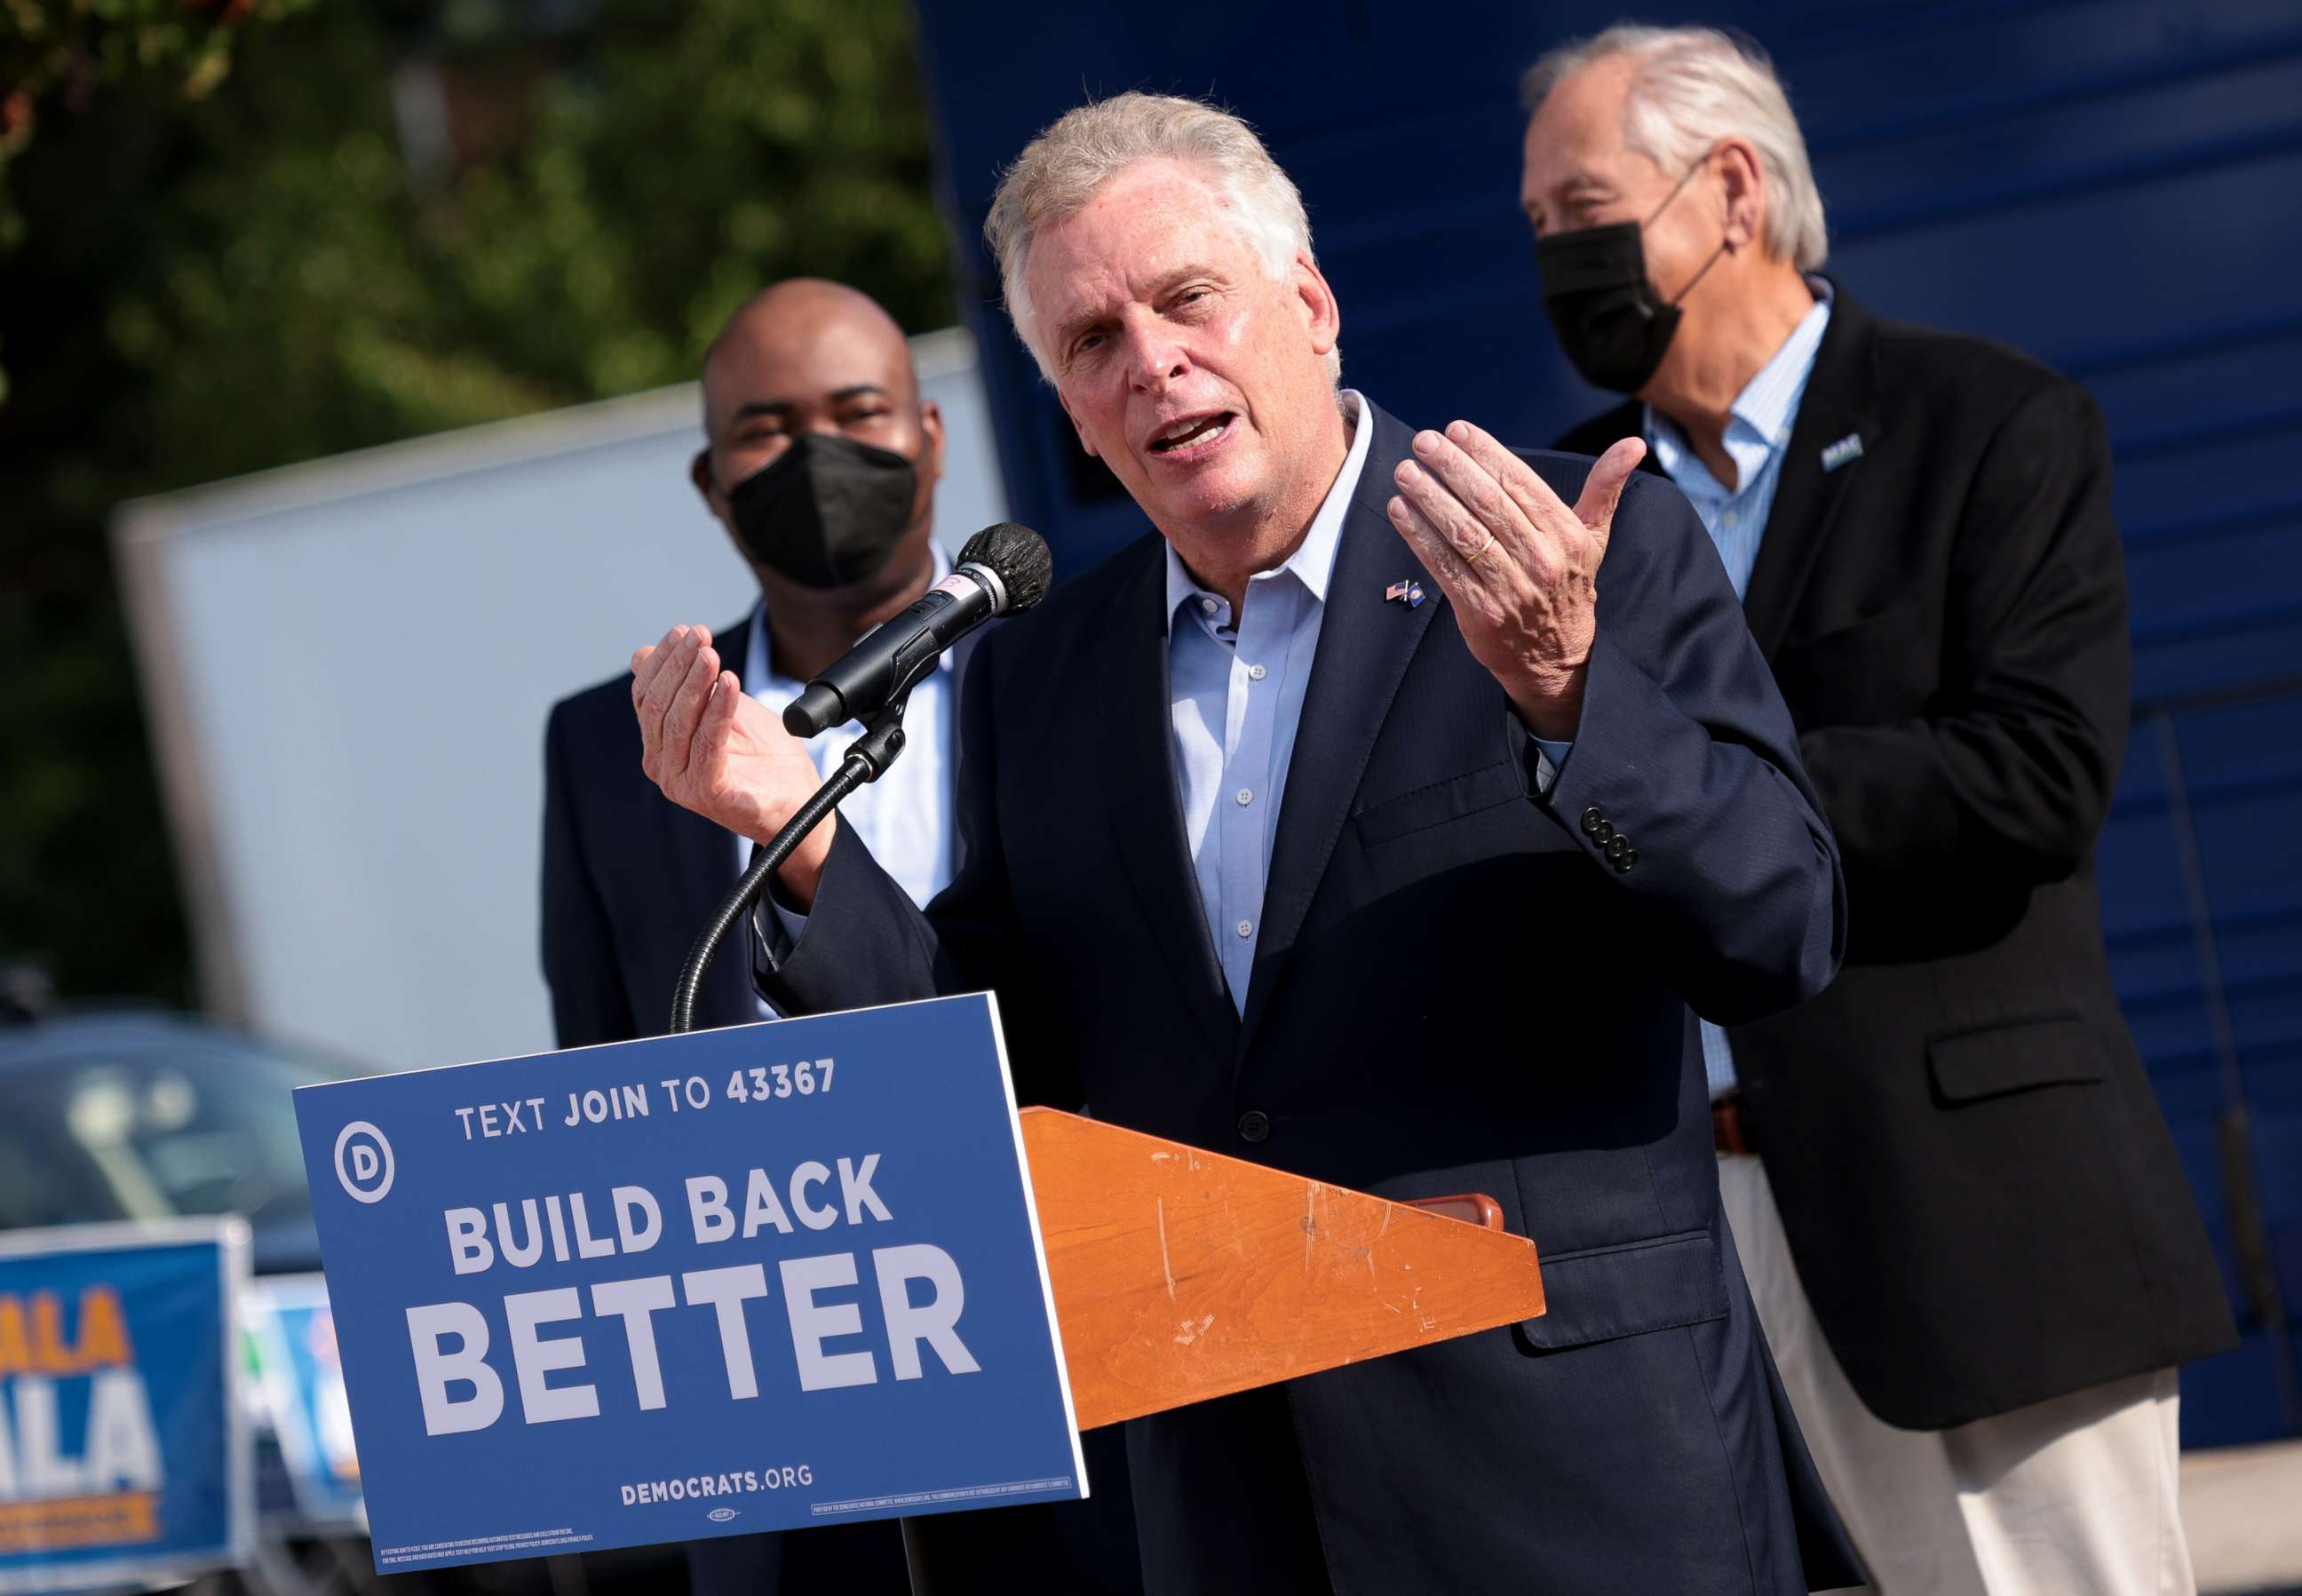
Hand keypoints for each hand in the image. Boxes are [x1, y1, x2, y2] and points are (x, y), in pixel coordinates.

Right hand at [631, 625, 835, 905]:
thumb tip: (643, 652)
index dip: (663, 660)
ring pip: (679, 723)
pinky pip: (708, 745)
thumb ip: (693, 684)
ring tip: (712, 655)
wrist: (799, 801)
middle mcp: (663, 765)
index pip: (647, 695)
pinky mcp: (708, 793)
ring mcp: (682, 782)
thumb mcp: (725, 708)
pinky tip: (729, 684)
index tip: (685, 631)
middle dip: (678, 666)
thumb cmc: (764, 757)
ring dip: (695, 682)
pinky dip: (718, 711)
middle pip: (658, 707)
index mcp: (661, 744)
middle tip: (699, 636)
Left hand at [1386, 422, 1645, 740]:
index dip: (1487, 454)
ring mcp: (1510, 587)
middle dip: (1452, 468)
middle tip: (1423, 442)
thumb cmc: (1568, 584)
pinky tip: (1401, 510)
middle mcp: (1541, 559)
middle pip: (1489, 503)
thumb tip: (1634, 443)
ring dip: (1430, 498)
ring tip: (1406, 472)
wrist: (1557, 656)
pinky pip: (1445, 566)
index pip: (1521, 484)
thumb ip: (1604, 488)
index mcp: (1567, 535)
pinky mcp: (1481, 612)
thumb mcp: (1593, 536)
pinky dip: (1419, 537)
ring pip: (1464, 533)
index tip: (1457, 430)